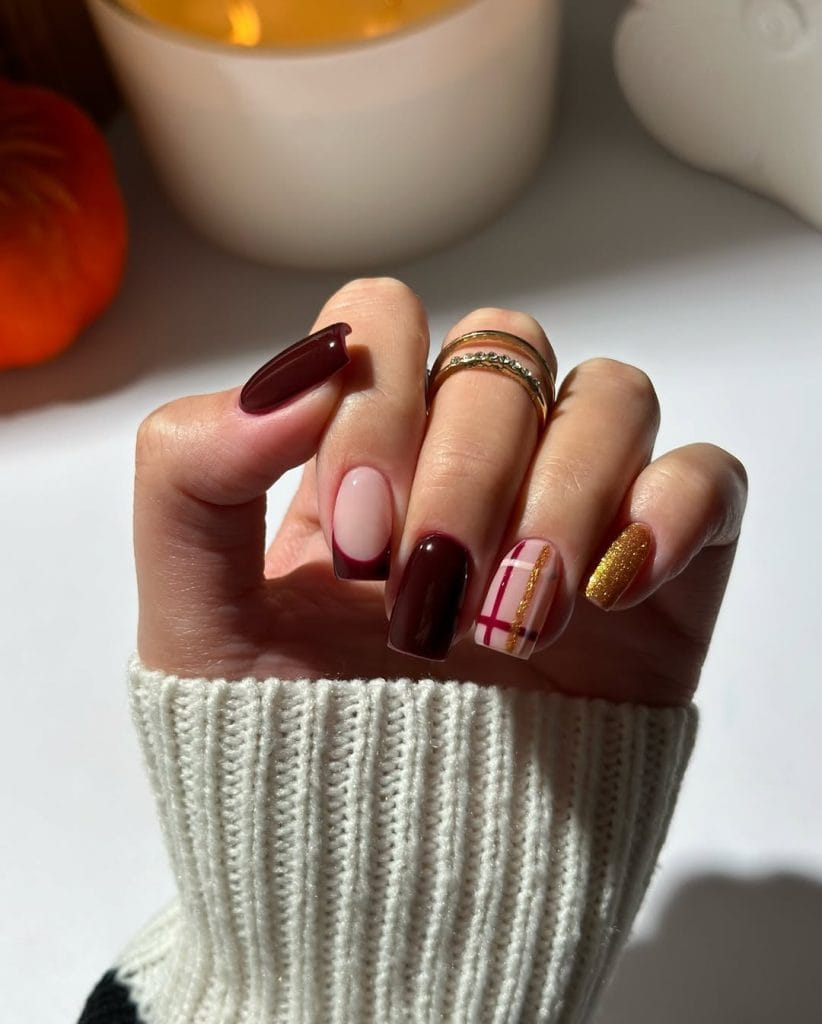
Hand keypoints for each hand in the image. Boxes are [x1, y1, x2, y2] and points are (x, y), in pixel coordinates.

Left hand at [134, 278, 746, 706]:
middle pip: (502, 353)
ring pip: (610, 395)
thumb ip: (191, 479)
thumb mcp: (193, 626)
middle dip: (466, 465)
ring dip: (562, 493)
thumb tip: (300, 371)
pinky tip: (619, 586)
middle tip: (427, 594)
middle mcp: (471, 467)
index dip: (375, 398)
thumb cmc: (281, 763)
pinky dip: (673, 506)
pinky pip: (708, 476)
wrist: (383, 898)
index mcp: (364, 459)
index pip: (385, 321)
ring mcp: (572, 514)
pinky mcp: (657, 578)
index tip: (356, 533)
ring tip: (513, 618)